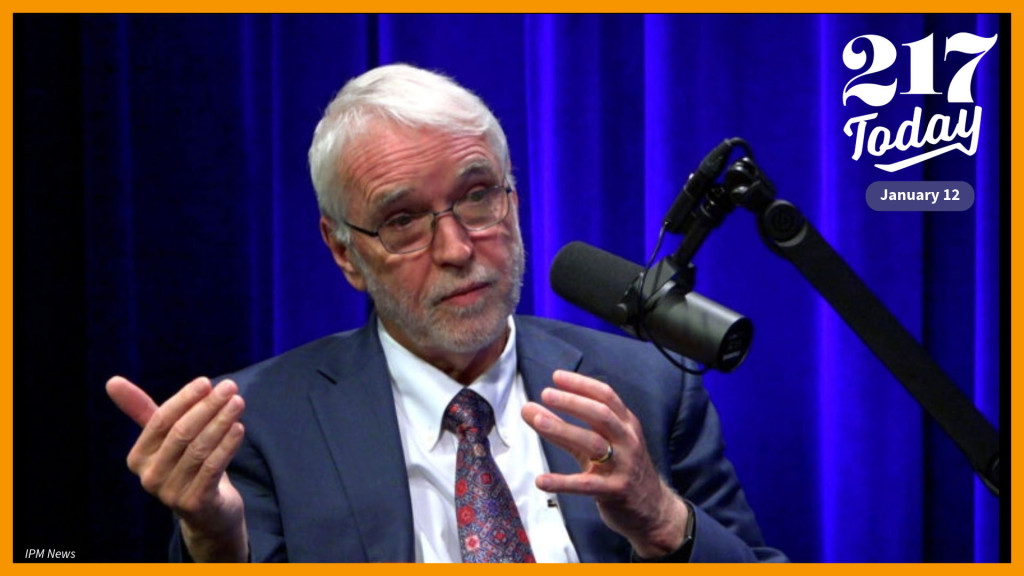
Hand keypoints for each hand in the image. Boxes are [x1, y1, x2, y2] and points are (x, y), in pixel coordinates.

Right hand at [106, 375, 247, 561]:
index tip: (206, 381)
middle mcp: (149, 477)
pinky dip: (227, 446)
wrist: (208, 512)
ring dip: (221, 422)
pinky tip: (239, 428)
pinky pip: (212, 468)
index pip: (160, 421)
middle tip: (230, 386)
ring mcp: (170, 493)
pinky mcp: (194, 503)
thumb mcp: (165, 438)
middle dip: (207, 406)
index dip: (184, 399)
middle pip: (181, 433)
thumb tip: (112, 380)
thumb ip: (142, 410)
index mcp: (137, 458)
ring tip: (238, 402)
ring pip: (199, 449)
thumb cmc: (185, 464)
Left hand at [522, 370, 688, 557]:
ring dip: (563, 429)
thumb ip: (564, 428)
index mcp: (626, 424)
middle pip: (601, 414)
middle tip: (546, 393)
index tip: (557, 377)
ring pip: (593, 443)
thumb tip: (528, 409)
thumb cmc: (621, 470)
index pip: (606, 396)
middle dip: (573, 401)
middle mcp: (628, 441)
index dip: (581, 385)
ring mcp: (624, 466)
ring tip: (537, 420)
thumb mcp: (598, 445)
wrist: (653, 510)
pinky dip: (562, 482)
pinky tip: (541, 480)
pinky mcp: (616, 491)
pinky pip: (586, 485)